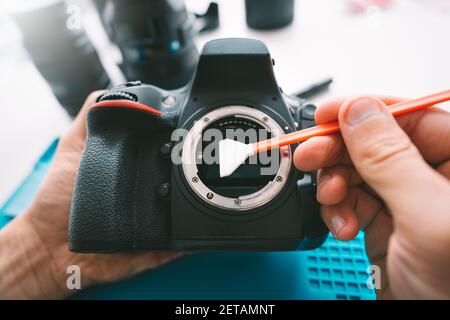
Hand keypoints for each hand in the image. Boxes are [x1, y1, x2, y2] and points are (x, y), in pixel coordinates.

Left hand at [0, 92, 180, 298]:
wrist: (48, 247)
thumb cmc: (58, 197)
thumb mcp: (72, 146)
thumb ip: (91, 118)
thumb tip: (120, 93)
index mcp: (135, 167)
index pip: (164, 149)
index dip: (177, 139)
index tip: (189, 128)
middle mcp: (147, 191)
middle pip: (180, 177)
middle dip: (190, 169)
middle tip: (197, 160)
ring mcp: (153, 220)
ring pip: (184, 208)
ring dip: (191, 201)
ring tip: (194, 190)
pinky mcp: (153, 246)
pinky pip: (179, 242)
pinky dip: (190, 236)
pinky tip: (196, 225)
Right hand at [294, 96, 449, 298]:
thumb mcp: (427, 215)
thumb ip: (390, 159)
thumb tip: (359, 112)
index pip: (410, 116)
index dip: (364, 110)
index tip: (327, 114)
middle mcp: (432, 177)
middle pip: (374, 142)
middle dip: (338, 150)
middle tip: (308, 154)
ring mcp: (405, 201)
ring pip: (356, 171)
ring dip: (334, 185)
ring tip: (330, 199)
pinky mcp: (382, 223)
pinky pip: (349, 201)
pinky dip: (337, 211)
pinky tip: (343, 226)